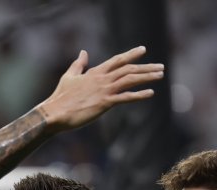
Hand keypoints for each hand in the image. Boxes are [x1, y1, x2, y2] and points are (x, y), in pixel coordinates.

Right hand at [35, 47, 163, 131]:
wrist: (56, 112)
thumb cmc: (60, 97)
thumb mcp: (70, 76)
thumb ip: (79, 64)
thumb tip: (83, 52)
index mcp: (95, 72)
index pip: (117, 60)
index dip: (131, 54)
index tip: (143, 49)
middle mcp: (102, 79)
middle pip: (128, 69)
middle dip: (146, 67)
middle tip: (160, 67)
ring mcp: (104, 90)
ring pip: (130, 79)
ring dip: (147, 77)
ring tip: (160, 75)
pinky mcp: (105, 103)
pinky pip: (126, 97)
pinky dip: (139, 94)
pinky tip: (150, 93)